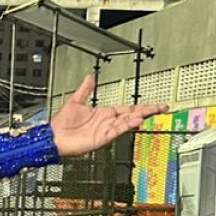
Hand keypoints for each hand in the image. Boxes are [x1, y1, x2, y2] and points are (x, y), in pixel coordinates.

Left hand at [49, 75, 167, 157]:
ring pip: (126, 122)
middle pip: (131, 115)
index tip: (154, 105)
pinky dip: (126, 126)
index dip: (141, 107)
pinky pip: (116, 130)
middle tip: (161, 108)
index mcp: (104, 113)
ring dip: (138, 117)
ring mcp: (105, 130)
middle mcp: (107, 122)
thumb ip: (85, 90)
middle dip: (146, 111)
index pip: (127, 109)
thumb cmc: (61, 123)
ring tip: (149, 112)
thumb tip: (89, 77)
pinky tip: (135, 121)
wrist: (53, 136)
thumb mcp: (75, 101)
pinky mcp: (101, 138)